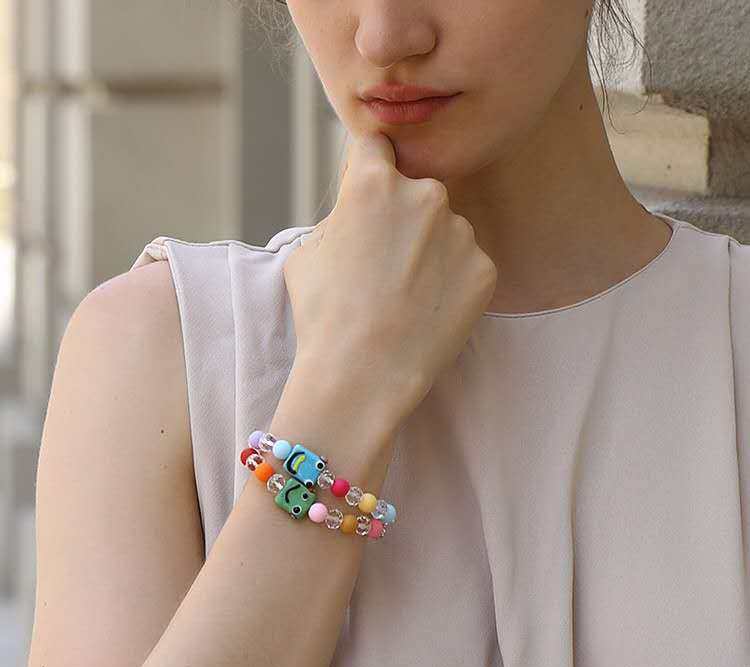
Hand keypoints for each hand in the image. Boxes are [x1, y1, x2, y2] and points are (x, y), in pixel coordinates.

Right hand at [283, 131, 497, 415]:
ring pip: (446, 231)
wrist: (363, 373)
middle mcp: (426, 195)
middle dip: (405, 218)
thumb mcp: (309, 252)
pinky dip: (453, 283)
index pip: (378, 146)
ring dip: (431, 252)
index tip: (374, 183)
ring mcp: (460, 233)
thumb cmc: (324, 314)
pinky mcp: (484, 269)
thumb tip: (357, 212)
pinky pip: (467, 265)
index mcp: (375, 183)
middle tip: (387, 264)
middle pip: (418, 193)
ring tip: (407, 296)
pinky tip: (429, 310)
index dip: (372, 165)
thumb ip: (340, 217)